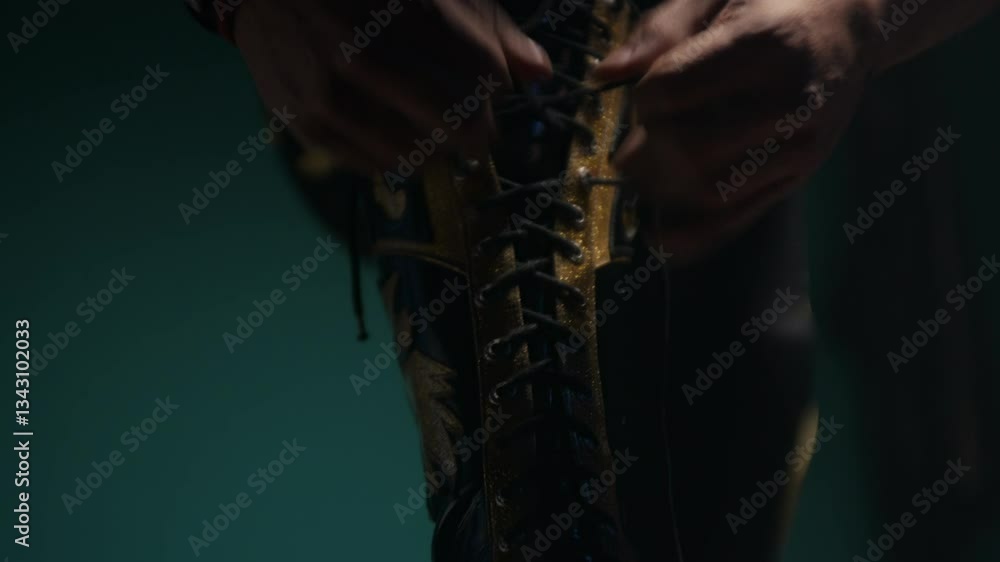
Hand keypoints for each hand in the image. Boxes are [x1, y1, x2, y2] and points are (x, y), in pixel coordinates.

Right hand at [232, 0, 550, 172]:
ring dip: (440, 149)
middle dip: (477, 129)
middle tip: (477, 126)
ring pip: (418, 154)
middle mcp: (359, 55)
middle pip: (456, 122)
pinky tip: (401, 139)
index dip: (494, 83)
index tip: (487, 80)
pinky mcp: (307, 125)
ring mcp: (329, 94)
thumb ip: (487, 25)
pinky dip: (399, 159)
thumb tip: (540, 73)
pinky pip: (375, 166)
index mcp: (399, 11)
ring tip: (435, 130)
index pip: (484, 74)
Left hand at [595, 0, 880, 260]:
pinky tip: (659, 238)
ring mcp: (800, 145)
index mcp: (764, 44)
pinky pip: (741, 217)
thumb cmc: (774, 0)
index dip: (644, 99)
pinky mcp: (800, 176)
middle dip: (647, 152)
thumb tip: (604, 75)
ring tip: (644, 175)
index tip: (648, 94)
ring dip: (662, 191)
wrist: (853, 24)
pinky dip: (695, 235)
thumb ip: (662, 27)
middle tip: (633, 145)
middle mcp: (789, 101)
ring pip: (711, 191)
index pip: (672, 91)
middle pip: (690, 148)